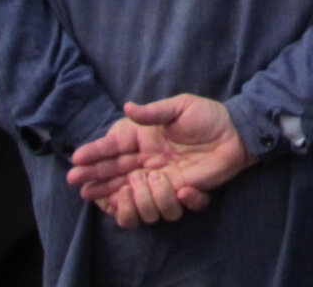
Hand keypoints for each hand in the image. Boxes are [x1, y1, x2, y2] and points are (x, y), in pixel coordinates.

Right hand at [67, 96, 255, 227]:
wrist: (236, 133)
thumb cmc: (206, 116)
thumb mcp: (180, 107)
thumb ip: (153, 112)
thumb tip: (128, 106)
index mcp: (143, 138)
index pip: (113, 148)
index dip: (94, 154)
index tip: (76, 160)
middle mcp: (147, 160)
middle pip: (115, 174)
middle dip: (95, 179)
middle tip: (79, 185)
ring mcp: (162, 178)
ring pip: (136, 196)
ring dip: (135, 194)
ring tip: (135, 186)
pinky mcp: (181, 191)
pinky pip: (169, 206)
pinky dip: (173, 201)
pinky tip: (182, 189)